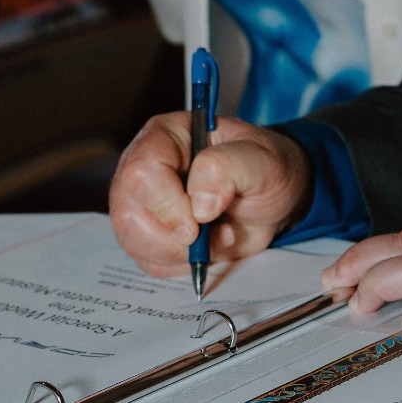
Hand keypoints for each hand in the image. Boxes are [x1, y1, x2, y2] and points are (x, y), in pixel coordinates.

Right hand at [109, 112, 311, 276]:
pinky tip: (208, 247)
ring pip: (133, 240)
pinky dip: (182, 265)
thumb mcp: (263, 160)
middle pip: (127, 212)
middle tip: (211, 234)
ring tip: (217, 236)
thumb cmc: (266, 169)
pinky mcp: (152, 235)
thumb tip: (199, 203)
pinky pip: (151, 261)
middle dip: (172, 236)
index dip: (167, 204)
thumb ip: (229, 168)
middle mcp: (146, 169)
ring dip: (179, 252)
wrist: (274, 198)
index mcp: (166, 137)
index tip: (201, 220)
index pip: (141, 171)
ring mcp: (144, 204)